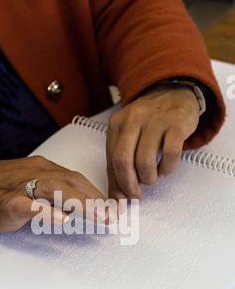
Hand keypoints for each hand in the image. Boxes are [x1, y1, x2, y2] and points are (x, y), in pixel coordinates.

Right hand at [0, 156, 106, 231]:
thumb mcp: (30, 185)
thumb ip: (53, 194)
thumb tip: (79, 209)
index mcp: (43, 168)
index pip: (77, 178)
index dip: (97, 193)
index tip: (113, 208)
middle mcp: (35, 173)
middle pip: (72, 181)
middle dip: (96, 199)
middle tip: (113, 216)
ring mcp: (21, 187)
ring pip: (55, 189)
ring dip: (81, 203)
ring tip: (99, 216)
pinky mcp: (6, 202)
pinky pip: (28, 205)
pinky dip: (46, 211)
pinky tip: (62, 219)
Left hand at [106, 84, 199, 199]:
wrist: (174, 92)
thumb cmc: (149, 120)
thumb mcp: (129, 135)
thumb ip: (121, 163)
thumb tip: (117, 197)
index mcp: (117, 123)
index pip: (111, 160)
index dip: (117, 184)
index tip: (123, 197)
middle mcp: (133, 119)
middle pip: (124, 161)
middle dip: (129, 184)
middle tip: (136, 193)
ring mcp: (156, 119)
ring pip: (145, 160)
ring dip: (149, 178)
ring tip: (153, 177)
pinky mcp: (177, 122)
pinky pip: (170, 153)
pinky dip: (167, 168)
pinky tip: (165, 168)